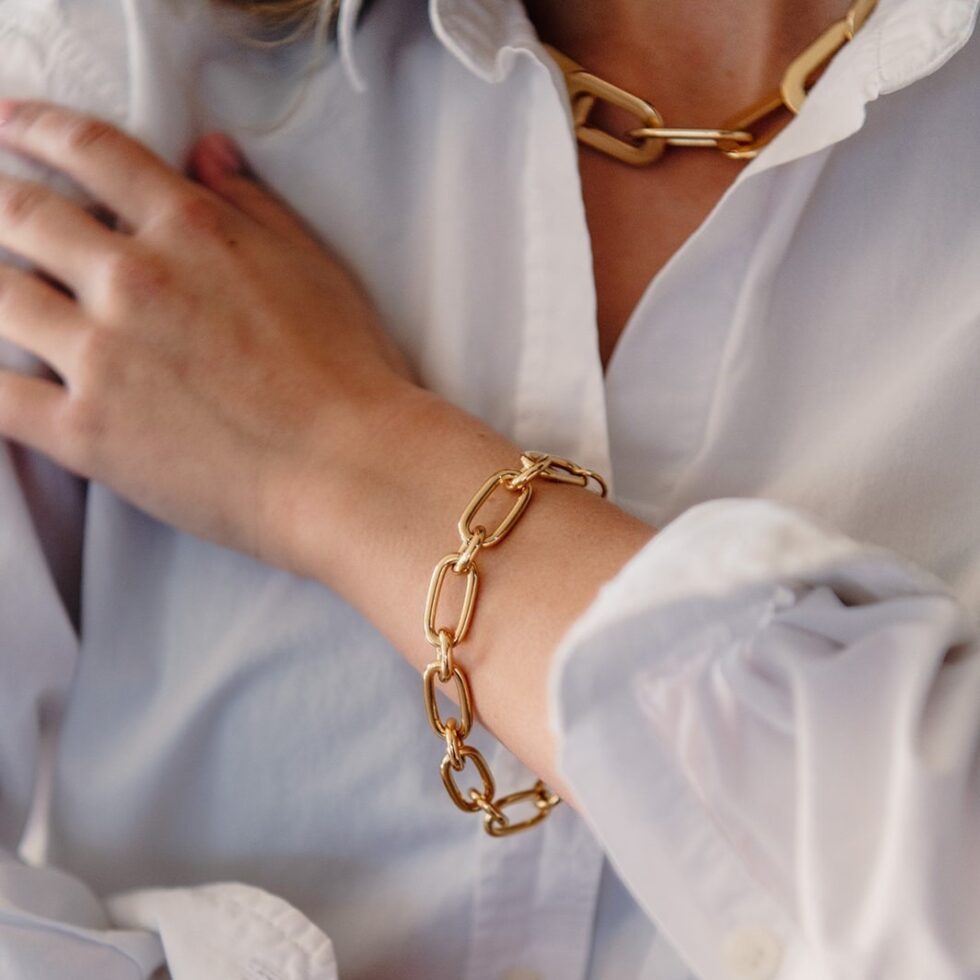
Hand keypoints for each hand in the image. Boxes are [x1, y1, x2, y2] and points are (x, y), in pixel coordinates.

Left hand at [0, 100, 414, 568]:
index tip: (12, 124)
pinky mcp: (85, 431)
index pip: (94, 154)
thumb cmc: (348, 375)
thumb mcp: (317, 269)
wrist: (346, 468)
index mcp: (193, 233)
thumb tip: (208, 153)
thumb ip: (255, 205)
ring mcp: (102, 355)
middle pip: (24, 215)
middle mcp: (135, 279)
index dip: (39, 127)